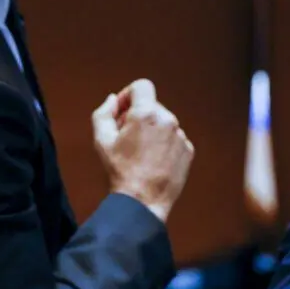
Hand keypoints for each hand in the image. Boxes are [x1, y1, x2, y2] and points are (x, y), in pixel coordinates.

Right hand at [92, 79, 194, 222]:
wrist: (142, 203)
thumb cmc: (119, 170)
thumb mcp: (101, 139)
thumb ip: (104, 112)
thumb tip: (113, 99)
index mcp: (147, 113)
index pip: (142, 86)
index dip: (128, 95)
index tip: (122, 112)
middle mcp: (168, 119)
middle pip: (152, 105)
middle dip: (138, 116)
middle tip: (126, 138)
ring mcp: (181, 136)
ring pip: (163, 123)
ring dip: (152, 131)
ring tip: (140, 154)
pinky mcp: (188, 151)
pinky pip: (174, 138)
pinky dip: (164, 144)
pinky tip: (153, 162)